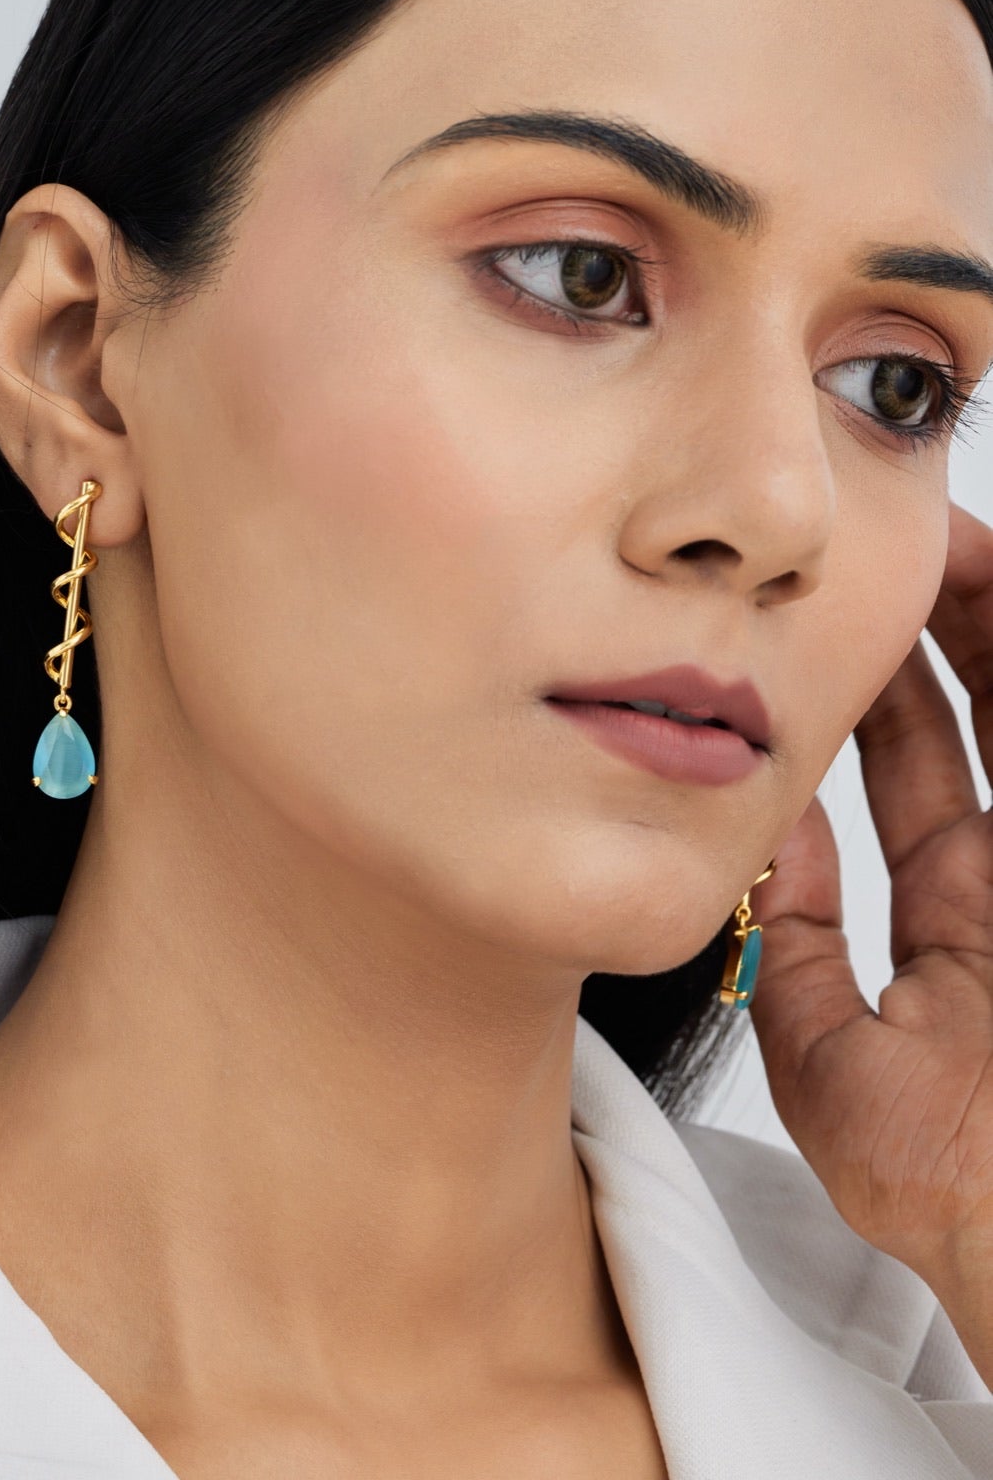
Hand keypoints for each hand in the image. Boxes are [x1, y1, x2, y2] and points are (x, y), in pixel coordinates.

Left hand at [750, 498, 992, 1376]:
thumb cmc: (949, 1191)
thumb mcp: (832, 1061)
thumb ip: (797, 947)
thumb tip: (763, 830)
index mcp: (964, 919)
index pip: (925, 769)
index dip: (885, 689)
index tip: (837, 618)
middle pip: (991, 717)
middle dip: (953, 623)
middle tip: (905, 544)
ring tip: (956, 541)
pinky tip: (988, 588)